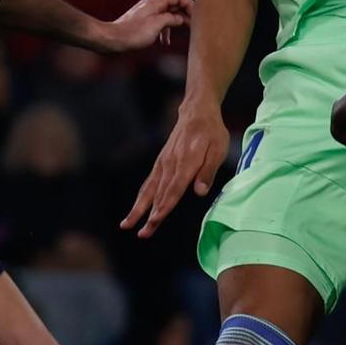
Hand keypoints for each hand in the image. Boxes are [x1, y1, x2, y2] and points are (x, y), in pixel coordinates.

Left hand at [97, 0, 193, 53]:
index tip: (195, 16)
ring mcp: (147, 12)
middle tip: (193, 26)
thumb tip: (180, 19)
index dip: (189, 3)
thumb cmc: (132, 33)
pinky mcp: (143, 21)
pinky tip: (164, 41)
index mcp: (156, 2)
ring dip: (176, 23)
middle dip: (184, 14)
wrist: (112, 39)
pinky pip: (159, 22)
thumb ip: (171, 19)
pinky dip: (165, 29)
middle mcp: (152, 4)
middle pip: (174, 3)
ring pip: (167, 14)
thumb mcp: (157, 25)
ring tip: (182, 34)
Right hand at [120, 103, 230, 237]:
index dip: (165, 206)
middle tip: (141, 233)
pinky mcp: (161, 162)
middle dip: (148, 215)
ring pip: (149, 189)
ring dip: (138, 208)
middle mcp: (171, 164)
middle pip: (159, 194)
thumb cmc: (212, 131)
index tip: (155, 220)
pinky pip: (149, 182)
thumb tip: (199, 192)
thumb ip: (208, 171)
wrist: (196, 111)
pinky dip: (142, 196)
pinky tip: (136, 208)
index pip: (174, 189)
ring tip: (127, 224)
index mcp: (187, 162)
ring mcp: (163, 163)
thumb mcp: (218, 149)